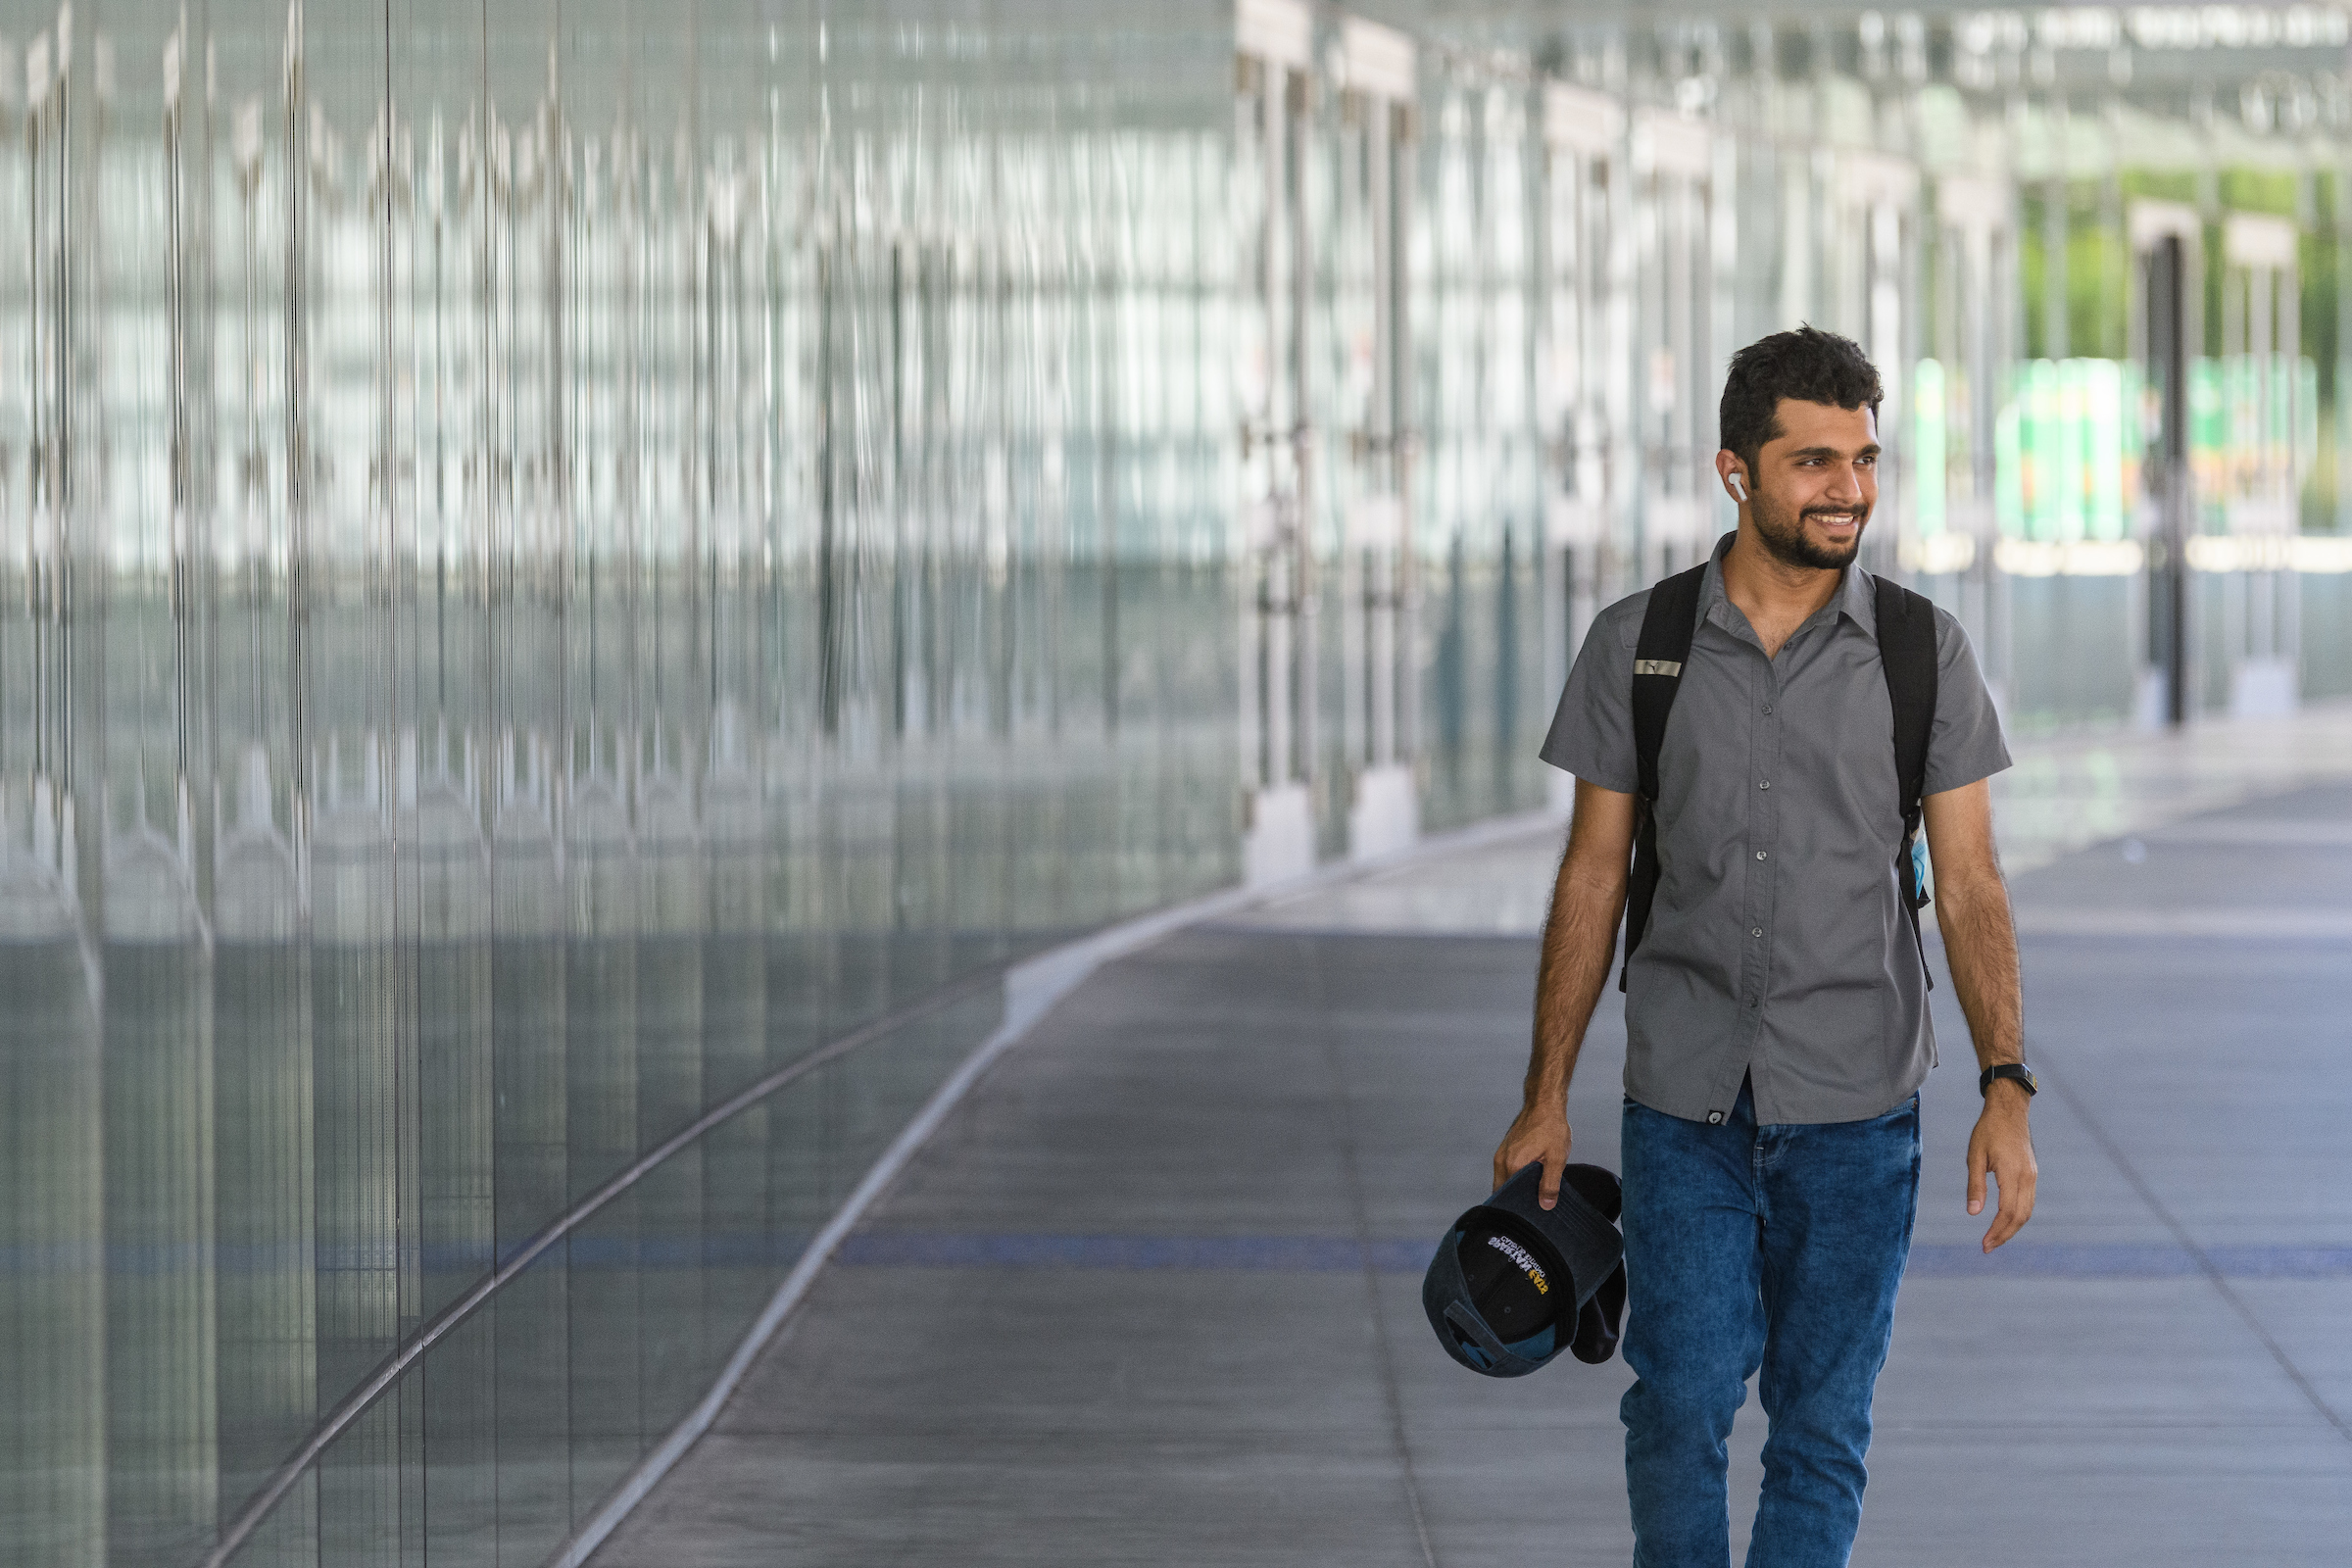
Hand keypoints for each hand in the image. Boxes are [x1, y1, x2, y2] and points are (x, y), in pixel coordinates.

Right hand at [1493, 1100, 1570, 1208]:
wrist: (1544, 1103)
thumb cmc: (1551, 1128)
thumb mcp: (1556, 1158)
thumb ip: (1550, 1184)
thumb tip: (1545, 1206)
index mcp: (1512, 1166)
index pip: (1507, 1197)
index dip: (1517, 1209)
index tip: (1527, 1219)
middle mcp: (1501, 1161)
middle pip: (1503, 1190)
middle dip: (1516, 1202)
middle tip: (1532, 1212)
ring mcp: (1501, 1154)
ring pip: (1504, 1181)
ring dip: (1516, 1190)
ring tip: (1533, 1198)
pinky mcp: (1505, 1149)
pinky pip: (1506, 1171)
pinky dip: (1515, 1179)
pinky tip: (1531, 1182)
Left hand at [1966, 1081, 2037, 1250]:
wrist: (2009, 1111)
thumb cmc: (1988, 1130)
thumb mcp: (1975, 1156)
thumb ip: (1975, 1185)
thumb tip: (1973, 1213)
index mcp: (2012, 1173)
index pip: (2008, 1211)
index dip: (1997, 1231)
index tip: (1984, 1244)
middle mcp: (2027, 1177)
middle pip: (2021, 1216)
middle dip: (2005, 1234)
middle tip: (1987, 1247)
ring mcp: (2033, 1175)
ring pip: (2028, 1211)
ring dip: (2013, 1228)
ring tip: (1995, 1238)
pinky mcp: (2032, 1174)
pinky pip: (2028, 1201)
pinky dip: (2018, 1215)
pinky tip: (2004, 1221)